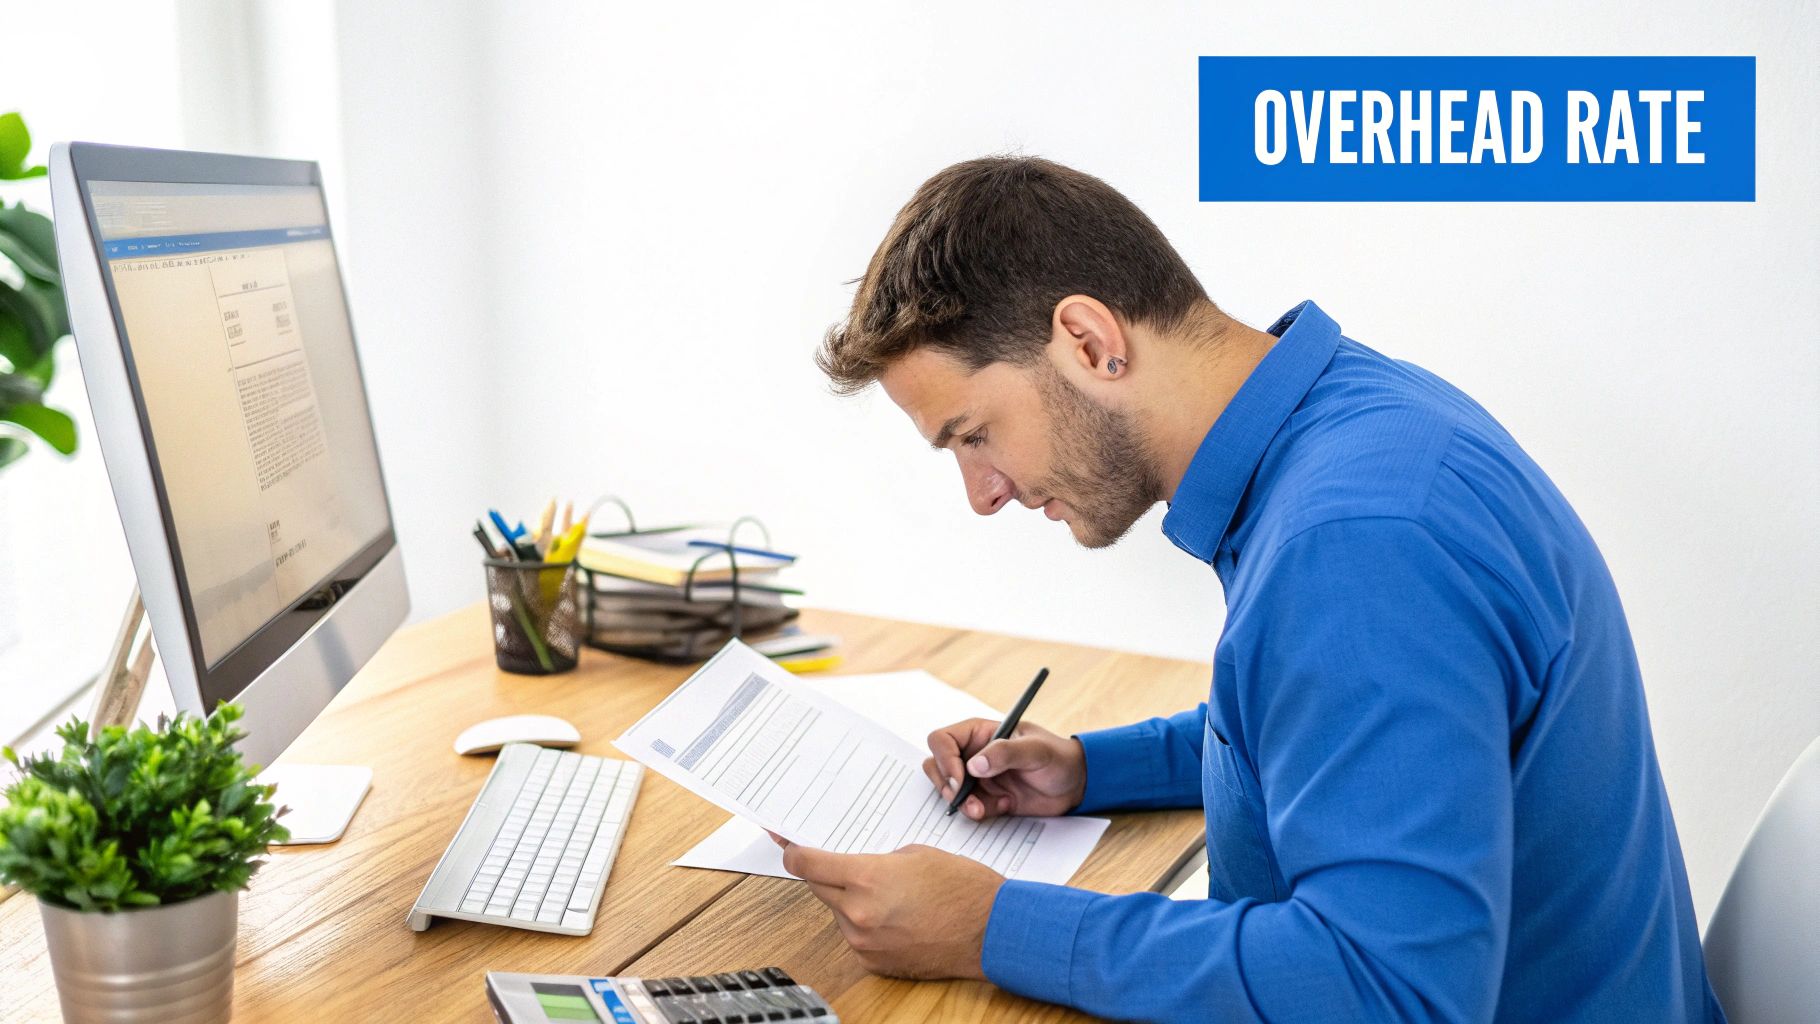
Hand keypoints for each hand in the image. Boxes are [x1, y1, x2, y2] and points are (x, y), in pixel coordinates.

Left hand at [771, 834, 1002, 979]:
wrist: (990, 930)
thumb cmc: (962, 887)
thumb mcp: (915, 853)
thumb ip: (876, 860)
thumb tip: (856, 867)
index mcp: (865, 879)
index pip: (807, 865)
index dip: (792, 851)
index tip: (785, 844)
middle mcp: (857, 913)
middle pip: (818, 887)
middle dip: (824, 873)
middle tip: (834, 861)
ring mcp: (864, 942)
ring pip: (839, 912)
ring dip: (850, 899)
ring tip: (887, 892)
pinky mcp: (875, 962)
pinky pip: (857, 935)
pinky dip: (866, 923)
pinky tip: (894, 915)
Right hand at [923, 718, 1085, 820]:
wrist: (1074, 784)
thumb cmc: (1057, 757)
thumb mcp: (1036, 750)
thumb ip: (1005, 753)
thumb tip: (974, 765)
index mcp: (979, 733)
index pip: (942, 740)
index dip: (944, 760)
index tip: (959, 780)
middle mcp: (972, 754)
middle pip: (936, 765)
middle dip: (944, 785)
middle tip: (961, 800)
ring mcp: (977, 778)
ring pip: (947, 790)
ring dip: (959, 803)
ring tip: (980, 810)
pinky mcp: (985, 799)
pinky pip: (967, 808)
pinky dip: (978, 812)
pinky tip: (1003, 806)